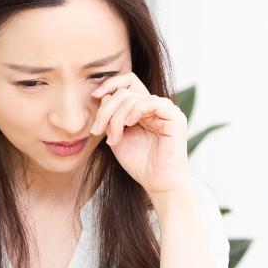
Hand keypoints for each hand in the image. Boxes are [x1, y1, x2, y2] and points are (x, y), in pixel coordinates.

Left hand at [90, 73, 190, 194]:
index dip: (109, 85)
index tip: (93, 96)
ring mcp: (165, 110)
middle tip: (97, 130)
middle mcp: (154, 106)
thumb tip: (104, 95)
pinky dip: (136, 110)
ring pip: (132, 97)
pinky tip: (129, 125)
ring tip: (113, 138)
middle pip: (125, 90)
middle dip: (105, 109)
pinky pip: (151, 102)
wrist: (157, 184)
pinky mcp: (174, 118)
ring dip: (116, 117)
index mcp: (142, 108)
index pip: (127, 83)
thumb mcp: (116, 137)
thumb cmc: (139, 164)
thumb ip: (110, 117)